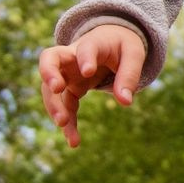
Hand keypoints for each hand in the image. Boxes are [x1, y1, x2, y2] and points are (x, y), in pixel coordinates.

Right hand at [38, 25, 146, 147]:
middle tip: (56, 88)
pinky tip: (73, 141)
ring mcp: (68, 73)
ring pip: (51, 88)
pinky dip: (68, 123)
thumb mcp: (133, 54)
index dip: (85, 58)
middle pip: (49, 59)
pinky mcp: (70, 89)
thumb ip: (129, 75)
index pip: (85, 48)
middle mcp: (73, 57)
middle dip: (49, 73)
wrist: (110, 41)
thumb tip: (125, 102)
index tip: (88, 72)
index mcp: (93, 43)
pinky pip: (64, 106)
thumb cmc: (122, 46)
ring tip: (63, 124)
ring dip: (55, 106)